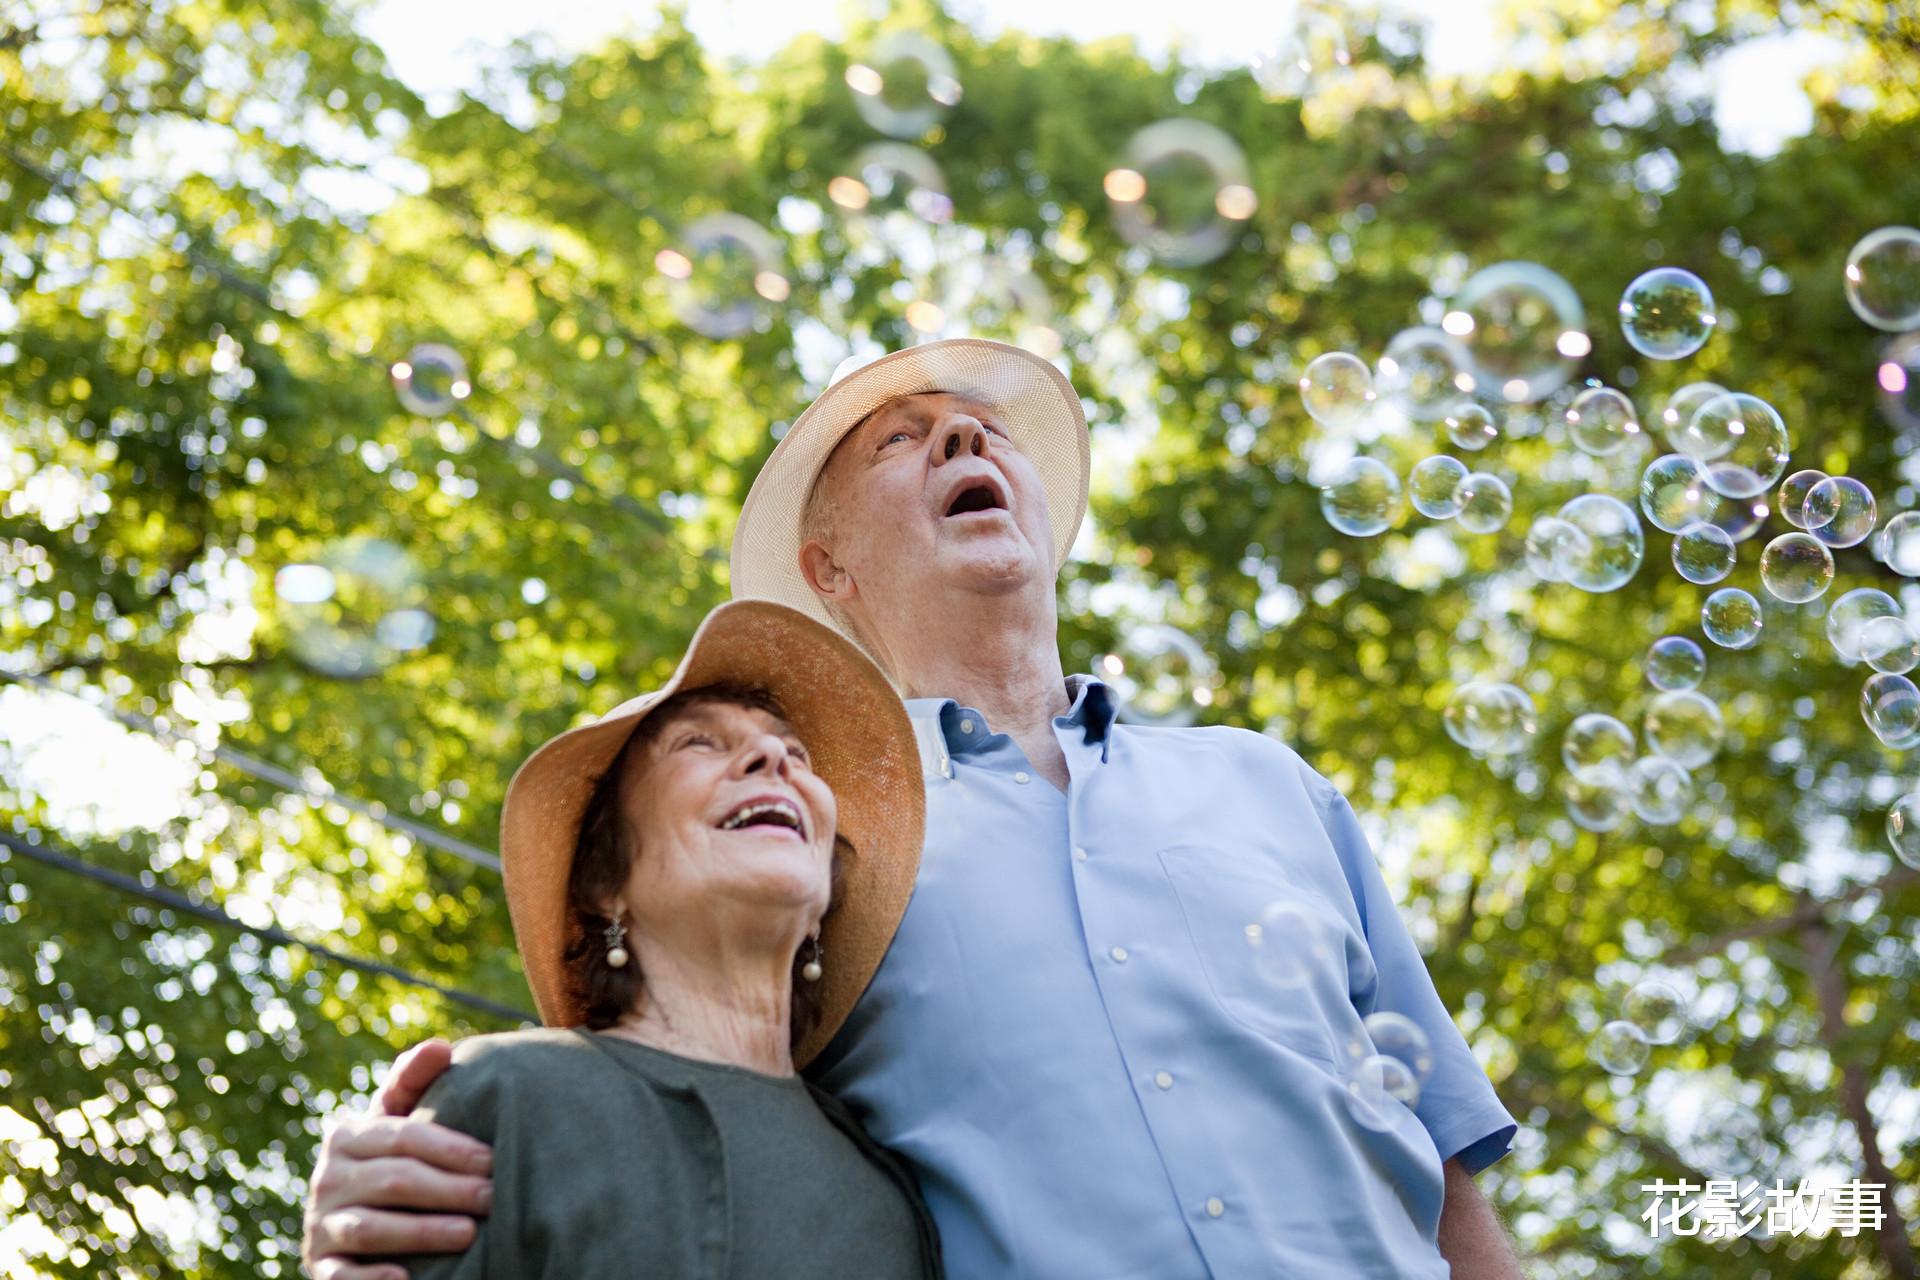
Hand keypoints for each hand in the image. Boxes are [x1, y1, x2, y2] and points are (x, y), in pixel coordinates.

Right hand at [302, 1039, 493, 1279]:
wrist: (350, 1218)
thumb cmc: (391, 1158)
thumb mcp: (396, 1118)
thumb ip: (414, 1080)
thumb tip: (441, 1046)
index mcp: (347, 1136)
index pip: (401, 1137)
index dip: (448, 1148)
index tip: (491, 1159)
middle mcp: (327, 1179)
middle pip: (393, 1181)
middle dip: (447, 1189)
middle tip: (493, 1197)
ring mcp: (321, 1226)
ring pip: (370, 1228)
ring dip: (420, 1232)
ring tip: (468, 1233)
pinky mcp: (321, 1268)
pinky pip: (341, 1278)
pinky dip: (370, 1279)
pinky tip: (405, 1277)